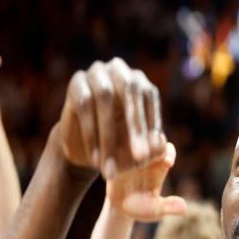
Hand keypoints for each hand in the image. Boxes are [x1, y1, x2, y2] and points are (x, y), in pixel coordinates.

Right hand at [59, 58, 164, 178]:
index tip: (149, 157)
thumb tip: (162, 146)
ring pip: (104, 96)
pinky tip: (95, 158)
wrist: (88, 149)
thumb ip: (155, 151)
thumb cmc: (121, 147)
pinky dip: (91, 134)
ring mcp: (96, 73)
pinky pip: (84, 105)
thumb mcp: (140, 152)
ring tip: (111, 167)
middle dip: (135, 127)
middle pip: (130, 91)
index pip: (149, 97)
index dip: (151, 125)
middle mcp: (120, 71)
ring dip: (109, 135)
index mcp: (141, 83)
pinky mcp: (76, 83)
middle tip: (138, 159)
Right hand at [106, 138, 186, 221]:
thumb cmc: (142, 207)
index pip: (168, 150)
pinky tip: (114, 157)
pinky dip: (114, 147)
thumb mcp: (155, 210)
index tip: (168, 162)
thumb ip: (168, 206)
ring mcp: (129, 154)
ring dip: (132, 143)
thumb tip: (184, 209)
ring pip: (132, 139)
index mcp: (160, 165)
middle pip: (151, 139)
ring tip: (131, 155)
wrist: (120, 207)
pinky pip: (113, 146)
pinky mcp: (113, 156)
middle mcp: (146, 155)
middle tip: (148, 153)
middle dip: (151, 143)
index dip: (169, 154)